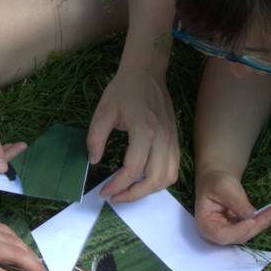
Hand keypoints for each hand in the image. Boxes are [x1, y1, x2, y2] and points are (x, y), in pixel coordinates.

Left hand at [88, 66, 177, 202]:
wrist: (147, 73)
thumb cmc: (123, 90)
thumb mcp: (103, 110)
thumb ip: (95, 137)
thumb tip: (94, 161)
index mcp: (144, 130)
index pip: (133, 168)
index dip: (117, 185)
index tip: (104, 191)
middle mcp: (162, 138)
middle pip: (154, 179)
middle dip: (134, 194)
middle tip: (116, 196)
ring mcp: (172, 140)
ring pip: (168, 177)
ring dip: (149, 190)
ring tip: (130, 191)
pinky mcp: (175, 140)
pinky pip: (173, 168)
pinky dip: (160, 180)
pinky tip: (143, 179)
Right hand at [194, 170, 270, 243]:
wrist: (217, 180)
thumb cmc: (216, 182)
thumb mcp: (224, 187)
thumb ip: (236, 202)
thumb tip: (251, 215)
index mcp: (206, 224)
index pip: (222, 235)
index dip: (238, 231)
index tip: (251, 220)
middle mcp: (217, 233)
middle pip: (240, 236)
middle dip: (258, 224)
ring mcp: (230, 232)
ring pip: (250, 232)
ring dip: (265, 221)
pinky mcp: (240, 229)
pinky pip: (254, 226)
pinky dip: (266, 218)